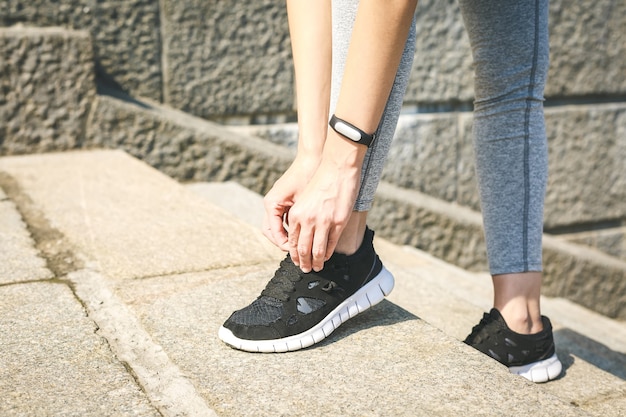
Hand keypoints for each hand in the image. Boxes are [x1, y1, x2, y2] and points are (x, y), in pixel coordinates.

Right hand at [262, 154, 320, 250]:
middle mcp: (271, 204)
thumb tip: (296, 243)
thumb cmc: (308, 177)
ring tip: (301, 247)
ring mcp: (277, 202)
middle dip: (283, 244)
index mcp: (271, 204)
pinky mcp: (285, 201)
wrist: (313, 158)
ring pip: (277, 227)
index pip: (272, 231)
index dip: (283, 244)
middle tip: (297, 253)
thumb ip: (296, 221)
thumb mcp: (302, 202)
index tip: (294, 251)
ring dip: (287, 237)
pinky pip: (284, 220)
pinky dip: (291, 229)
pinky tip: (304, 234)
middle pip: (272, 231)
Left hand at [286, 144, 362, 272]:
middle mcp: (307, 220)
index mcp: (296, 215)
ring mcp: (323, 222)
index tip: (296, 260)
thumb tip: (300, 234)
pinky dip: (328, 253)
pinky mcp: (338, 222)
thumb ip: (300, 217)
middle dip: (303, 262)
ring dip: (316, 262)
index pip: (291, 242)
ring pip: (317, 250)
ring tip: (316, 268)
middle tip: (305, 269)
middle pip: (302, 250)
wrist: (335, 169)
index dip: (293, 254)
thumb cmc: (319, 182)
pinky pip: (331, 244)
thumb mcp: (302, 200)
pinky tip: (327, 257)